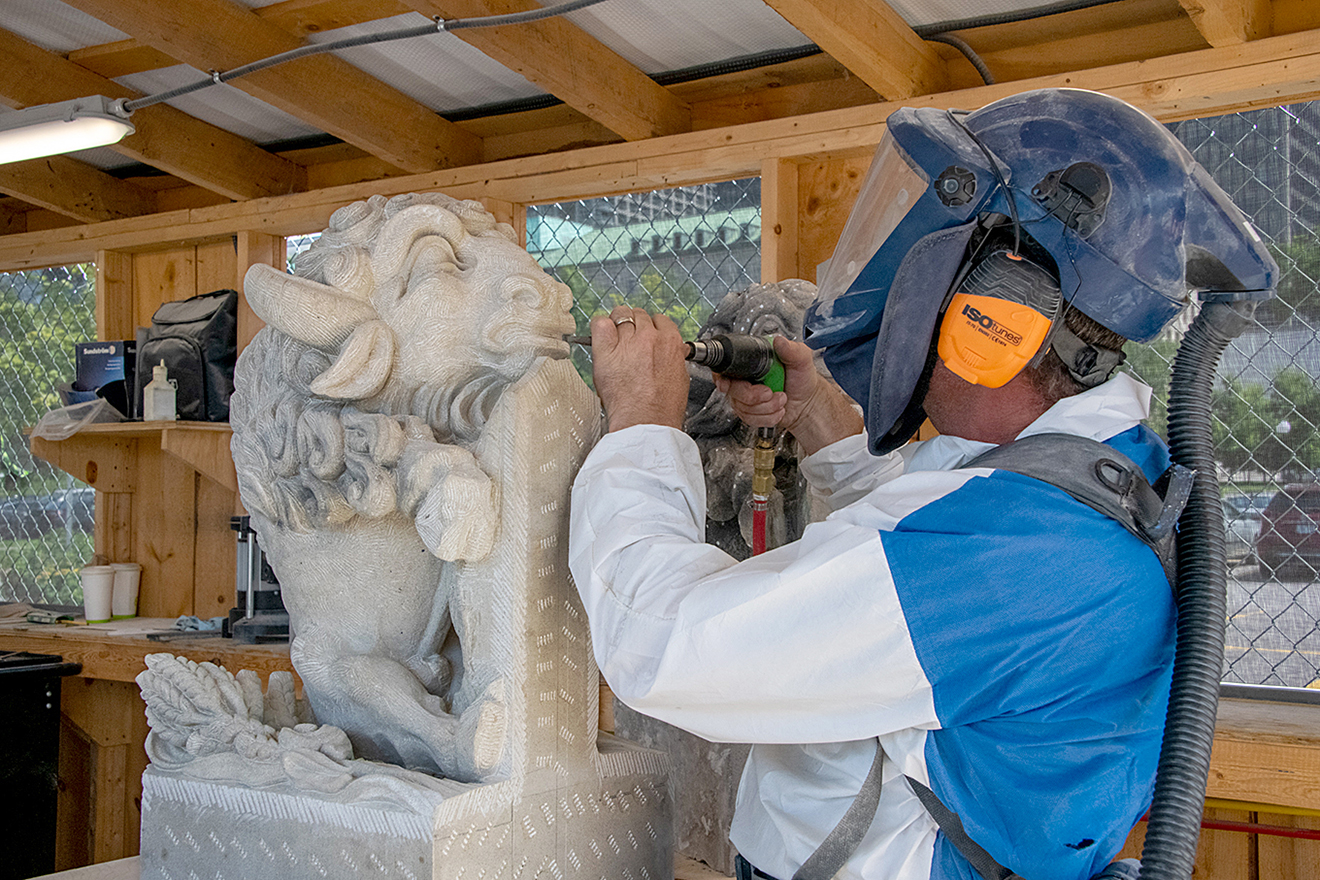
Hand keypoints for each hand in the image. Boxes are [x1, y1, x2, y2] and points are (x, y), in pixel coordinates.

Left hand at [591, 307, 689, 432]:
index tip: (647, 336)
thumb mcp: (681, 377)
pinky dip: (600, 327)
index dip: (652, 328)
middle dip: (636, 325)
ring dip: (618, 324)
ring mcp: (626, 342)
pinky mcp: (606, 352)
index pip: (659, 320)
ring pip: (620, 315)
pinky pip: (599, 324)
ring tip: (616, 340)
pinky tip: (603, 338)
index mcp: (670, 342)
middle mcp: (648, 337)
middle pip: (639, 315)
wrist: (646, 423)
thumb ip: (673, 357)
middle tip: (631, 341)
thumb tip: (671, 350)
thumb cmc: (663, 408)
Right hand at [715, 336, 862, 455]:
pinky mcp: (750, 411)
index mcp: (753, 362)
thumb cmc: (803, 380)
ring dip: (765, 408)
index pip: (727, 368)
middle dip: (754, 396)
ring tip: (780, 400)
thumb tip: (779, 341)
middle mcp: (746, 378)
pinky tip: (776, 410)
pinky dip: (766, 417)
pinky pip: (749, 419)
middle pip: (733, 390)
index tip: (732, 384)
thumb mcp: (802, 360)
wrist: (808, 403)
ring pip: (742, 407)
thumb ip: (792, 349)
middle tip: (771, 392)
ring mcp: (746, 396)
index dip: (724, 378)